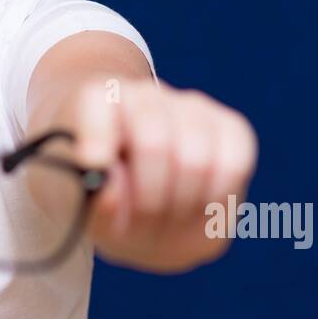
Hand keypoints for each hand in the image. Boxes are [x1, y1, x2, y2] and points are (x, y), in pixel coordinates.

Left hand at [56, 79, 257, 272]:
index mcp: (97, 102)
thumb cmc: (110, 203)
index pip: (99, 101)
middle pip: (153, 143)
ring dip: (181, 207)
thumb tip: (110, 188)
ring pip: (196, 160)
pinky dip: (215, 201)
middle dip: (148, 199)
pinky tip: (197, 212)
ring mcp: (193, 107)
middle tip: (139, 223)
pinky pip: (233, 166)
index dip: (97, 136)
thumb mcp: (84, 210)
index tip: (94, 170)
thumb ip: (93, 204)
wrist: (142, 205)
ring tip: (167, 222)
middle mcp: (147, 95)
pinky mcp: (232, 129)